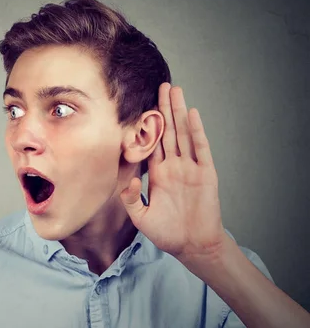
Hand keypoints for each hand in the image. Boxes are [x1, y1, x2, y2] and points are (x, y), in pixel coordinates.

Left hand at [119, 83, 227, 264]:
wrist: (193, 247)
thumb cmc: (166, 233)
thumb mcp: (140, 216)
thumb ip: (129, 198)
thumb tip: (126, 179)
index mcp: (158, 174)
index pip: (151, 142)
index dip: (147, 124)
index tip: (141, 105)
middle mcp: (174, 166)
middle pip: (168, 131)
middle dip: (164, 108)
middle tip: (161, 85)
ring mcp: (190, 168)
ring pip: (183, 133)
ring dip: (179, 111)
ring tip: (175, 90)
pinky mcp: (205, 174)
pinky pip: (201, 148)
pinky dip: (197, 130)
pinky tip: (191, 114)